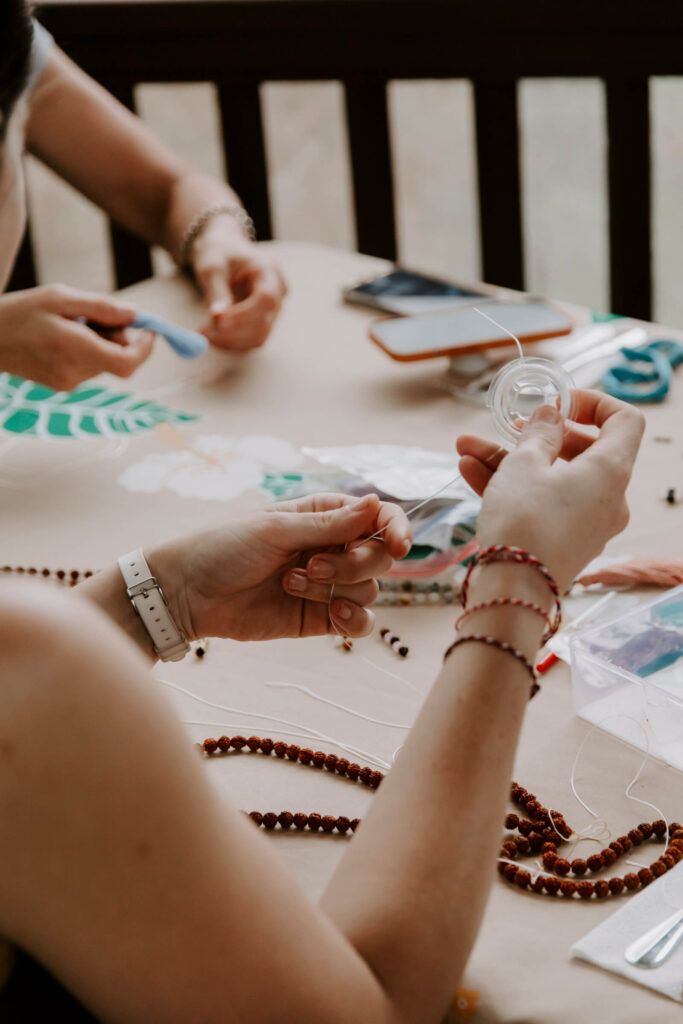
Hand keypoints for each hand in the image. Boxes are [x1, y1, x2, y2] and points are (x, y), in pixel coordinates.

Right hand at [0, 285, 153, 390]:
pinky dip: (88, 350)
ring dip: (101, 342)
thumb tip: (136, 314)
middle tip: (94, 314)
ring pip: (105, 362)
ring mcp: (68, 383)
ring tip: (70, 323)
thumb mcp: (59, 297)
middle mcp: (74, 373)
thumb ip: (101, 307)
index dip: (145, 348)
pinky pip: (90, 366)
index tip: (149, 329)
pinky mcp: (63, 386)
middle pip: (119, 359)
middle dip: (119, 336)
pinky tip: (63, 337)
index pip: (127, 363)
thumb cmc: (20, 312)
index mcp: (73, 348)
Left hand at [150, 493, 410, 642]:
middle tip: (312, 566)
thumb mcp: (276, 530)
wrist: (188, 594)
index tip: (399, 543)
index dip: (396, 528)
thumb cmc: (224, 547)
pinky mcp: (319, 618)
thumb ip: (330, 525)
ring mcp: (328, 585)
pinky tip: (330, 616)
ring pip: (370, 589)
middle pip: (380, 556)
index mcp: (324, 515)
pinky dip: (353, 621)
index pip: (379, 517)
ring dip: (337, 589)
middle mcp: (332, 548)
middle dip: (354, 563)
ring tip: (291, 584)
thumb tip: (376, 502)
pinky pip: (360, 621)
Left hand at [191, 219, 286, 351]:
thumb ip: (217, 291)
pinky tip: (214, 335)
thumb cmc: (217, 253)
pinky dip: (232, 342)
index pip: (266, 299)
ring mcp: (273, 309)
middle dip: (233, 334)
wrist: (222, 250)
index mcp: (269, 271)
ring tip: (205, 333)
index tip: (217, 320)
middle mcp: (277, 292)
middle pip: (264, 323)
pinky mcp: (263, 320)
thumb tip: (217, 317)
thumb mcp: (212, 266)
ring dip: (231, 342)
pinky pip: (251, 339)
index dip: (243, 315)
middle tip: (203, 333)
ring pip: (258, 337)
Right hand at [456, 390, 644, 591]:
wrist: (512, 594)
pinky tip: (470, 472)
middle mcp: (607, 498)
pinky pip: (543, 504)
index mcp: (610, 471)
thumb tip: (551, 415)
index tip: (558, 402)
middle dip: (537, 434)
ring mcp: (587, 523)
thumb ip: (539, 433)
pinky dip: (513, 487)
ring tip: (466, 448)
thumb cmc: (523, 523)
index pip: (625, 421)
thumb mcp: (524, 465)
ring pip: (552, 478)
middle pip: (582, 450)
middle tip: (508, 426)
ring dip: (510, 460)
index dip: (594, 402)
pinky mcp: (564, 542)